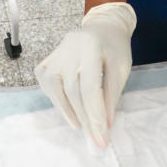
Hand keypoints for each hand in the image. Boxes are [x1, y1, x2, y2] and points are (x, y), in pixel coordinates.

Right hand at [34, 2, 136, 147]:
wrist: (102, 27)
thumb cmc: (114, 48)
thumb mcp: (120, 68)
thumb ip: (112, 95)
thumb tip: (104, 125)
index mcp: (91, 45)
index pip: (90, 86)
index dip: (95, 114)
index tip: (102, 138)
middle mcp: (69, 47)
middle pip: (72, 90)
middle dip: (84, 118)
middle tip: (94, 138)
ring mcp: (54, 53)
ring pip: (55, 88)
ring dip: (68, 112)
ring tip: (81, 126)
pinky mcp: (46, 61)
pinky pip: (46, 84)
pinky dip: (56, 100)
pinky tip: (67, 109)